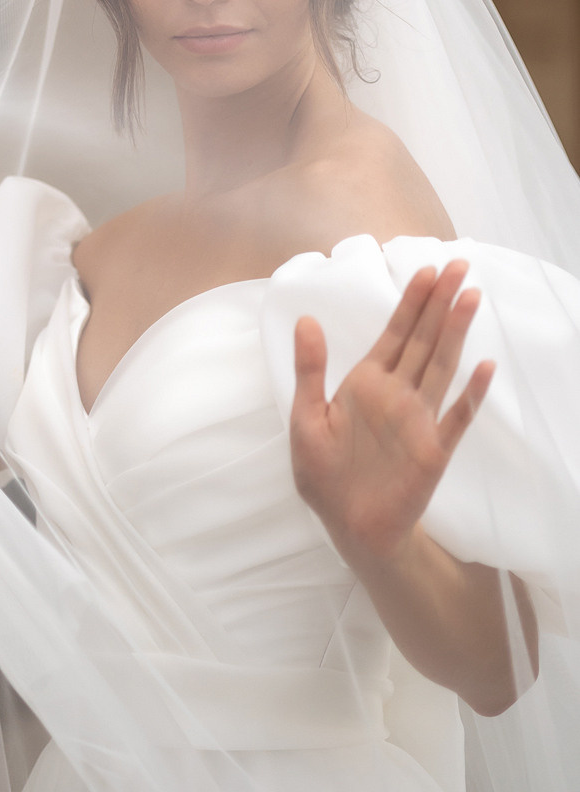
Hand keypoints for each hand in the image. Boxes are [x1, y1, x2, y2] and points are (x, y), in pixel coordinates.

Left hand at [290, 261, 495, 567]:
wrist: (347, 525)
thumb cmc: (324, 474)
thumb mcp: (306, 418)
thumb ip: (310, 370)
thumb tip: (307, 319)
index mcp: (367, 382)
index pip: (395, 333)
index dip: (411, 302)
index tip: (427, 270)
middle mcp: (397, 393)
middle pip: (424, 339)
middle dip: (439, 303)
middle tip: (458, 265)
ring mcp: (418, 419)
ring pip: (441, 366)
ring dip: (456, 333)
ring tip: (471, 297)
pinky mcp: (433, 450)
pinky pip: (455, 417)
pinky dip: (471, 394)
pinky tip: (484, 367)